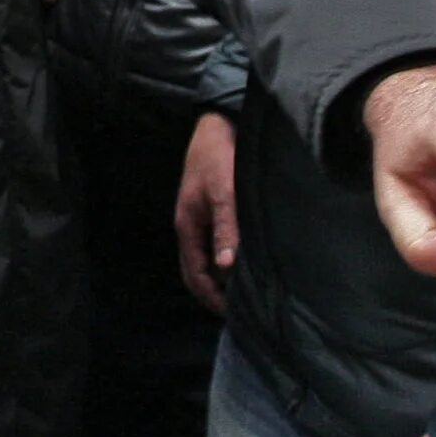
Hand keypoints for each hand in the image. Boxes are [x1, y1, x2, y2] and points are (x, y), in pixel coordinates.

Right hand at [173, 112, 238, 312]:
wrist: (218, 122)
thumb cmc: (218, 156)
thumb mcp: (224, 192)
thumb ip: (226, 227)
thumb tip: (226, 267)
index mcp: (188, 225)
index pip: (194, 274)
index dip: (211, 297)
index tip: (233, 314)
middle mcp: (192, 225)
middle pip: (198, 270)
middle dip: (216, 292)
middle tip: (242, 309)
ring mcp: (201, 216)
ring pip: (209, 257)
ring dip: (223, 275)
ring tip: (247, 290)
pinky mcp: (213, 207)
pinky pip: (217, 242)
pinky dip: (228, 257)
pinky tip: (246, 260)